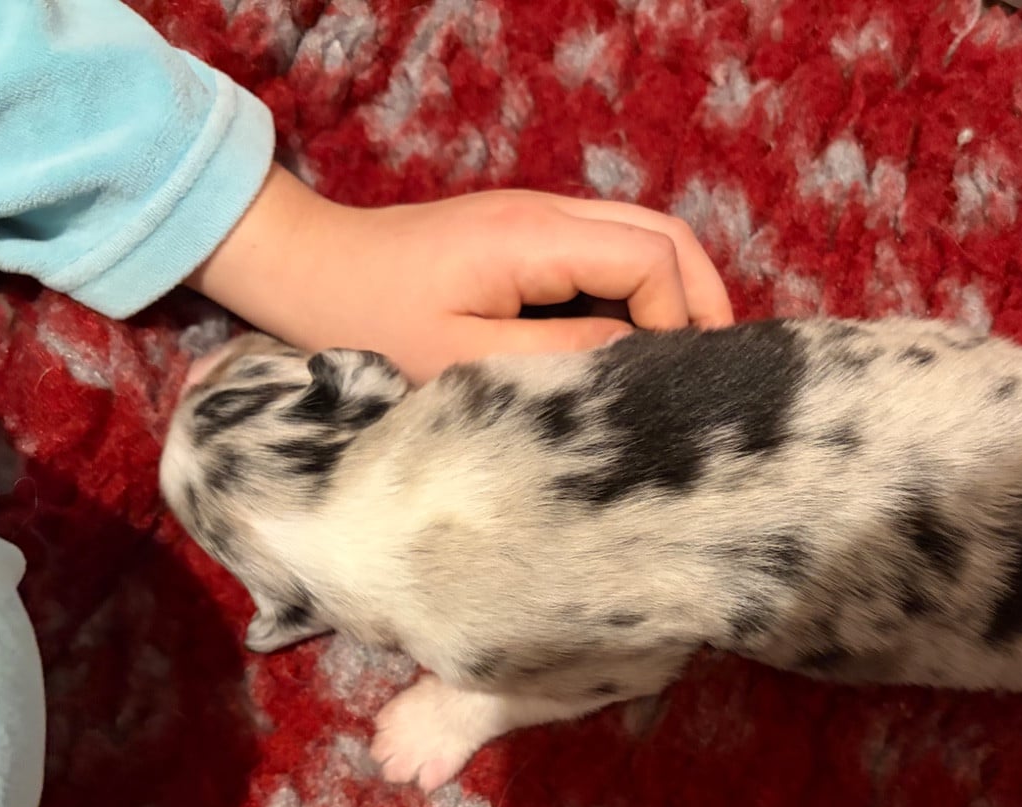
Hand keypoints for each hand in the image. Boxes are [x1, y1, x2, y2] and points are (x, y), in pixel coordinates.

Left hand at [184, 164, 733, 383]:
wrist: (306, 270)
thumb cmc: (367, 323)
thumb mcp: (462, 363)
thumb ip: (558, 357)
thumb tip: (638, 358)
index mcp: (534, 238)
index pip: (651, 260)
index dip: (678, 320)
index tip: (668, 380)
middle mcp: (547, 212)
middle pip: (666, 233)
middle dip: (703, 298)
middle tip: (715, 368)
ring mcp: (539, 216)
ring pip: (645, 235)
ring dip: (678, 290)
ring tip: (686, 358)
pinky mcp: (527, 234)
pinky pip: (609, 248)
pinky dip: (642, 287)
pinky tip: (637, 338)